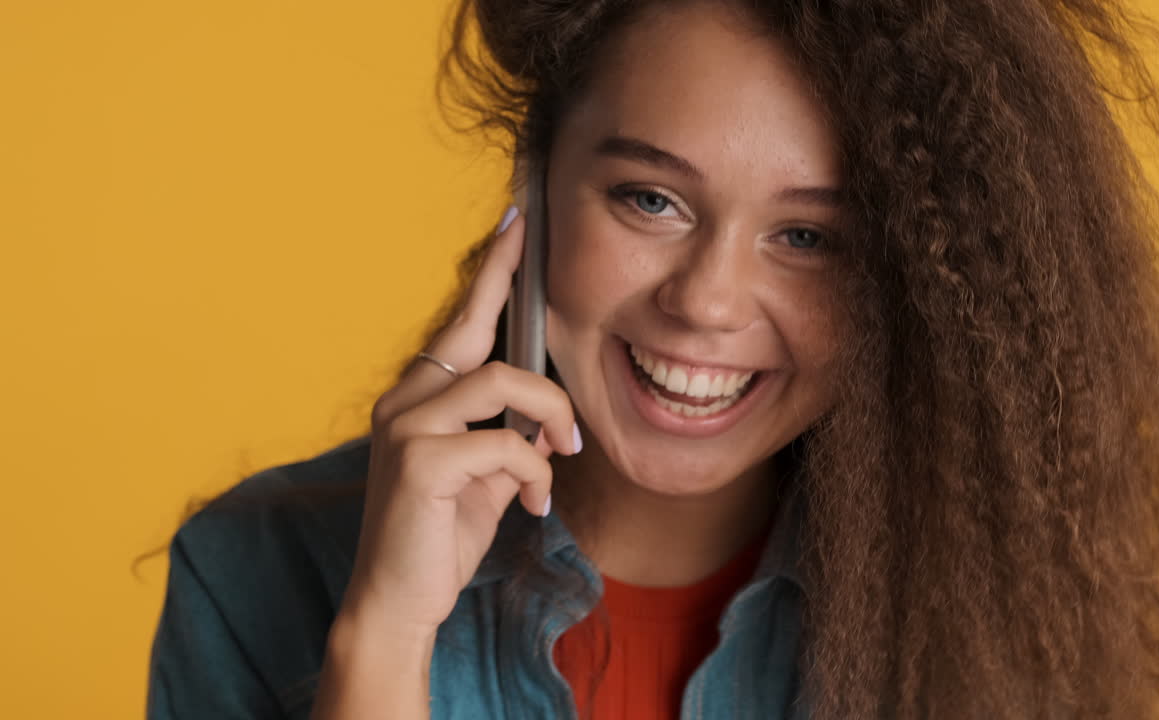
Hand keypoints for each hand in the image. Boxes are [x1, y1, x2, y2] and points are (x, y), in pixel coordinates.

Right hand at [341, 206, 579, 638]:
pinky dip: (534, 468)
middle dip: (513, 291)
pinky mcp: (420, 461)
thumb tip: (549, 420)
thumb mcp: (484, 481)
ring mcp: (406, 426)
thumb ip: (509, 440)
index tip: (517, 223)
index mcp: (416, 399)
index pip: (457, 324)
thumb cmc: (437, 539)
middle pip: (477, 334)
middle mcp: (403, 401)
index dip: (490, 274)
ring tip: (564, 452)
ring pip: (502, 380)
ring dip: (550, 414)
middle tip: (543, 255)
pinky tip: (535, 501)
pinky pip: (504, 441)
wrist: (397, 604)